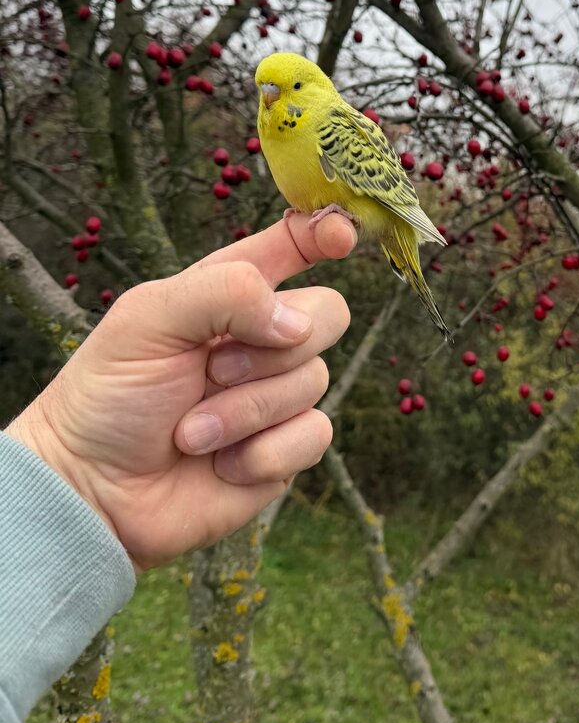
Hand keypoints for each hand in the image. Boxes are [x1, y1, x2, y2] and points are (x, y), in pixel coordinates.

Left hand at [8, 212, 354, 571]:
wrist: (93, 489)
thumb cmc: (109, 394)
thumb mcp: (150, 317)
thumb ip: (226, 292)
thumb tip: (296, 324)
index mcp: (230, 293)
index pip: (294, 246)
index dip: (325, 233)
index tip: (342, 238)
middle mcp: (263, 339)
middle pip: (328, 312)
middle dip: (270, 349)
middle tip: (210, 371)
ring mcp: (278, 396)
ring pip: (315, 381)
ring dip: (244, 411)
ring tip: (190, 431)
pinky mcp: (285, 451)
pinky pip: (314, 436)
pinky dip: (262, 453)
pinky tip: (221, 464)